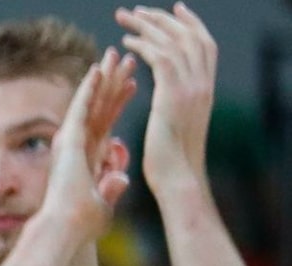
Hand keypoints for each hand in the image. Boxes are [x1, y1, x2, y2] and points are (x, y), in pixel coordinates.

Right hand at [41, 47, 135, 239]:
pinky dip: (89, 89)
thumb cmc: (82, 225)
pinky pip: (81, 110)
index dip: (119, 103)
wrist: (66, 230)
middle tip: (127, 60)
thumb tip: (123, 177)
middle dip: (113, 83)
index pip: (106, 123)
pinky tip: (98, 69)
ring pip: (92, 103)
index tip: (132, 86)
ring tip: (116, 54)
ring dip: (104, 79)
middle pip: (100, 108)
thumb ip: (112, 189)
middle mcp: (78, 147)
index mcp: (87, 159)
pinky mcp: (69, 141)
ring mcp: (72, 142)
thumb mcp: (104, 205)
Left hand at [115, 3, 216, 191]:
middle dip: (164, 18)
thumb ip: (177, 115)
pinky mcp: (173, 94)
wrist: (178, 183)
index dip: (189, 25)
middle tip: (141, 9)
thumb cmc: (173, 171)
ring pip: (172, 41)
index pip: (203, 46)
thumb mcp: (179, 135)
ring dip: (147, 25)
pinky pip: (159, 56)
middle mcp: (202, 86)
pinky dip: (142, 45)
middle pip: (188, 37)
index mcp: (205, 93)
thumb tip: (169, 110)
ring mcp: (190, 89)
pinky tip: (125, 42)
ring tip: (126, 16)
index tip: (174, 12)